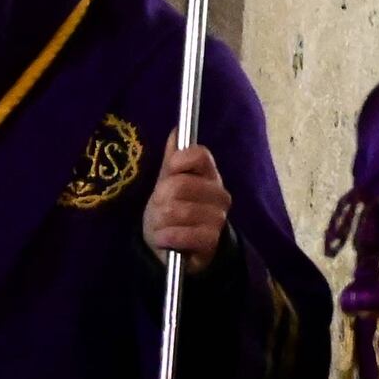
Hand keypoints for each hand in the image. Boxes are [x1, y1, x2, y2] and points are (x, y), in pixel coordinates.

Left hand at [142, 142, 228, 267]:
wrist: (177, 247)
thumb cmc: (171, 210)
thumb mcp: (168, 183)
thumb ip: (173, 158)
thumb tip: (176, 130)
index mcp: (209, 174)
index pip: (199, 155)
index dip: (177, 162)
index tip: (169, 173)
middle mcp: (219, 193)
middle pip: (179, 184)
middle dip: (159, 200)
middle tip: (160, 209)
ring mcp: (218, 217)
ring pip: (177, 211)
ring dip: (159, 222)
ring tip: (162, 226)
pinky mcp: (212, 240)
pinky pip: (184, 234)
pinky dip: (167, 237)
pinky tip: (165, 239)